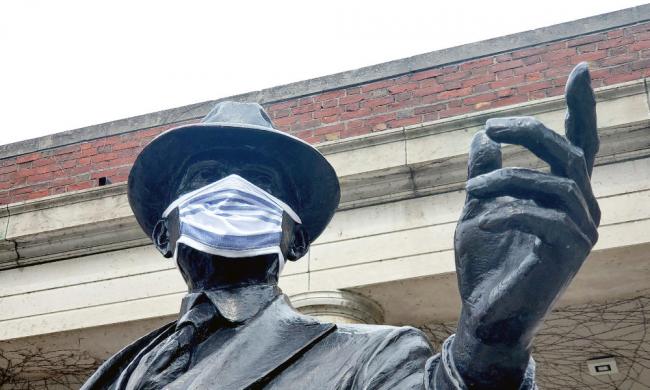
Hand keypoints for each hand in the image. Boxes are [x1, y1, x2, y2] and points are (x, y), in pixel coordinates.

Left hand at [451, 62, 600, 388]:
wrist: (485, 313)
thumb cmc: (485, 262)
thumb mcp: (478, 209)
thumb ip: (484, 174)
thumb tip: (480, 136)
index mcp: (563, 195)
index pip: (581, 143)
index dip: (581, 106)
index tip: (580, 69)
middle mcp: (581, 208)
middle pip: (568, 152)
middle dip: (528, 131)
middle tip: (490, 125)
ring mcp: (579, 232)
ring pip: (552, 183)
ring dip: (505, 180)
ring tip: (470, 192)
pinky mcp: (567, 254)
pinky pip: (541, 217)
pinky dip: (506, 213)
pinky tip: (480, 221)